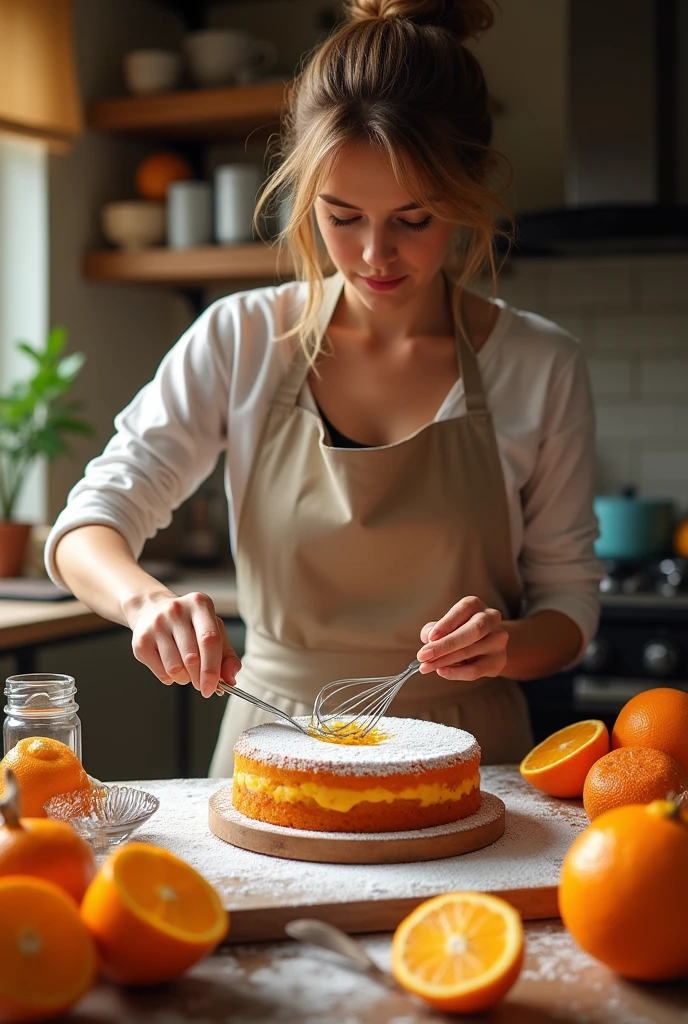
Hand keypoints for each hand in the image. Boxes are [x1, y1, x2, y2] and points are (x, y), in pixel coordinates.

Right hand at [124, 589, 241, 697]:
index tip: (213, 688)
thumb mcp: (214, 631)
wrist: (152, 610)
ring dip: (184, 678)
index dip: (213, 669)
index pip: (209, 640)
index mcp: (199, 604)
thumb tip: (230, 679)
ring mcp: (156, 625)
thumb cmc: (190, 625)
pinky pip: (161, 672)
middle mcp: (176, 610)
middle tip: (201, 683)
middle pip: (192, 657)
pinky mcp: (141, 641)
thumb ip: (227, 655)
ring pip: (175, 668)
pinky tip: (170, 665)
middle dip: (199, 678)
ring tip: (185, 669)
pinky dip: (170, 678)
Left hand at [416, 596, 507, 680]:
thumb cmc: (458, 630)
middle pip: (473, 631)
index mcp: (475, 605)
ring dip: (445, 661)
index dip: (446, 624)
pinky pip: (476, 670)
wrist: (486, 644)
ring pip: (471, 651)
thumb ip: (433, 629)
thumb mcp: (443, 625)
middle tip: (424, 656)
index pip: (462, 611)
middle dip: (445, 645)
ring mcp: (498, 640)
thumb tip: (428, 641)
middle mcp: (491, 618)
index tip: (429, 638)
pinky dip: (456, 672)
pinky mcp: (499, 660)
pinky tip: (441, 671)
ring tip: (426, 667)